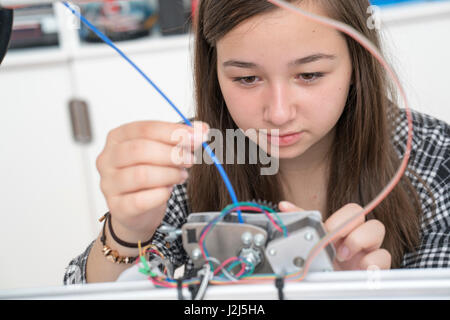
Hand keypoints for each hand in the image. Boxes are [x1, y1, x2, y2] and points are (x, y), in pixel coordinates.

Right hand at [96, 120, 209, 240]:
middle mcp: (108, 159)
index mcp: (118, 138)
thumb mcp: (165, 150)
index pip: (145, 129)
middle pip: (140, 150)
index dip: (174, 132)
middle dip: (172, 154)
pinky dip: (161, 195)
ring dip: (169, 174)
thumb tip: (202, 130)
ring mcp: (109, 184)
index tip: (198, 137)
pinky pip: (141, 200)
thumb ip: (182, 138)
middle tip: (191, 159)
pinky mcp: (117, 207)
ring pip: (141, 175)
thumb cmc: (149, 173)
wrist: (138, 209)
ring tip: (181, 176)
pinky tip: (168, 191)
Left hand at [278, 201, 390, 270]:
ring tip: (342, 257)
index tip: (326, 232)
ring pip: (377, 229)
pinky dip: (372, 261)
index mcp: (344, 231)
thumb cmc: (322, 266)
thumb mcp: (312, 243)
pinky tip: (357, 268)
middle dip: (348, 228)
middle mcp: (358, 239)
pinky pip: (384, 256)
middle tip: (334, 244)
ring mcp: (369, 252)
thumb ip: (302, 224)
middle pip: (365, 215)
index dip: (340, 219)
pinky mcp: (377, 268)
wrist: (326, 290)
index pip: (353, 210)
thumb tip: (284, 206)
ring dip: (358, 241)